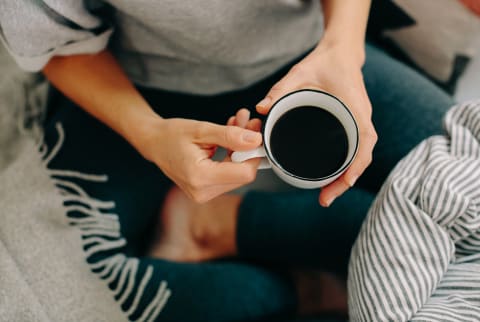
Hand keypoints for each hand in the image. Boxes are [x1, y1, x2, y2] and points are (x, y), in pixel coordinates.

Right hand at [134, 116, 262, 202]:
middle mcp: (202, 192)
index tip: (254, 133)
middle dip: (248, 148)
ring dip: (241, 150)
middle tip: (246, 123)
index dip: (254, 153)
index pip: (244, 173)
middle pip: (243, 174)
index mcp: (200, 177)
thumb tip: (255, 140)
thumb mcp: (202, 129)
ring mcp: (204, 194)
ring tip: (236, 126)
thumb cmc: (172, 134)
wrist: (153, 143)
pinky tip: (228, 139)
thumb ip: (230, 135)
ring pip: (238, 175)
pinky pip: (229, 176)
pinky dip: (233, 156)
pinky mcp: (206, 192)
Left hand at [256, 44, 376, 206]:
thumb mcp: (300, 72)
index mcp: (355, 108)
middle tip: (325, 200)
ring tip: (326, 196)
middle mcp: (360, 118)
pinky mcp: (351, 124)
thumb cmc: (324, 62)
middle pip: (362, 157)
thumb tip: (261, 108)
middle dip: (346, 181)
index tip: (345, 182)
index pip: (365, 141)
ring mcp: (358, 123)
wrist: (340, 53)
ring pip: (358, 157)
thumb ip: (281, 88)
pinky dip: (345, 167)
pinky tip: (330, 179)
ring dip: (345, 178)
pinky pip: (353, 150)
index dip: (357, 164)